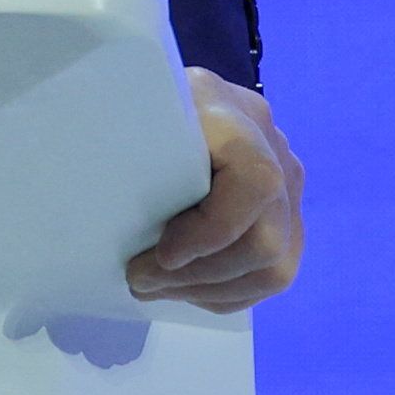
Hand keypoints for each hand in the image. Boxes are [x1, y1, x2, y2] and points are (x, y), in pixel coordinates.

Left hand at [128, 69, 303, 312]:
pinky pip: (270, 275)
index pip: (257, 182)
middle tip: (141, 278)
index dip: (214, 231)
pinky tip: (182, 285)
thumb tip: (106, 202)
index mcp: (233, 115)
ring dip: (208, 291)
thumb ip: (129, 145)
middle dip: (199, 275)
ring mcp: (288, 186)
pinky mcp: (287, 218)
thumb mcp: (129, 114)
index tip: (163, 250)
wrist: (167, 102)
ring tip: (157, 285)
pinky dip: (223, 292)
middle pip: (267, 242)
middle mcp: (275, 149)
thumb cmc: (137, 112)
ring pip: (274, 269)